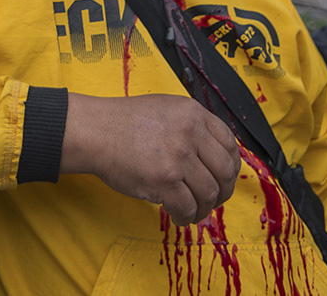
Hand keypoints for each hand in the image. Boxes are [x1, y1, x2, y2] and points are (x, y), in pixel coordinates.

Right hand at [61, 93, 240, 225]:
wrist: (95, 131)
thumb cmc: (123, 122)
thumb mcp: (166, 109)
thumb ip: (191, 126)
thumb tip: (212, 155)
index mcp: (193, 113)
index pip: (229, 144)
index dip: (231, 167)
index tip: (225, 178)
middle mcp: (190, 132)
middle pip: (225, 171)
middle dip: (223, 191)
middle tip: (214, 200)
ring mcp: (178, 157)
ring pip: (209, 193)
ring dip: (204, 208)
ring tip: (194, 211)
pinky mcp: (164, 180)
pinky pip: (187, 207)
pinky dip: (186, 217)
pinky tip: (179, 216)